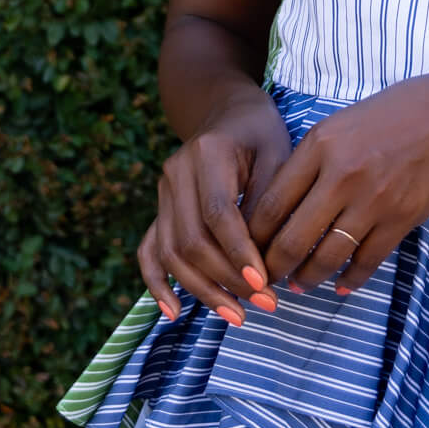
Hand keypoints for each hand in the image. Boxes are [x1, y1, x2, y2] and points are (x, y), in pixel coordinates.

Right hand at [137, 89, 294, 325]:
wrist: (225, 111)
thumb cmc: (261, 134)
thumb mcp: (279, 153)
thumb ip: (270, 202)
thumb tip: (267, 261)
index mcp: (207, 153)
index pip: (218, 213)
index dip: (238, 252)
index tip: (264, 283)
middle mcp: (175, 173)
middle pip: (191, 239)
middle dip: (226, 279)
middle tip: (265, 305)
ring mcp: (162, 193)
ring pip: (171, 252)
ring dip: (202, 290)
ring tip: (237, 316)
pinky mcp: (160, 209)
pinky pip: (150, 251)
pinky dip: (157, 284)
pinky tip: (173, 312)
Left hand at [244, 72, 428, 294]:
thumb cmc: (399, 110)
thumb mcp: (342, 121)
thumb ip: (312, 157)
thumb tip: (284, 200)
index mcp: (319, 146)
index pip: (270, 204)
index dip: (253, 236)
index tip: (247, 248)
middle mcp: (340, 176)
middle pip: (291, 239)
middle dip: (272, 267)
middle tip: (266, 278)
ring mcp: (372, 201)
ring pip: (326, 257)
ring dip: (308, 277)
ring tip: (300, 284)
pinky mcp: (401, 219)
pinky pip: (366, 261)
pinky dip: (351, 278)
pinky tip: (341, 284)